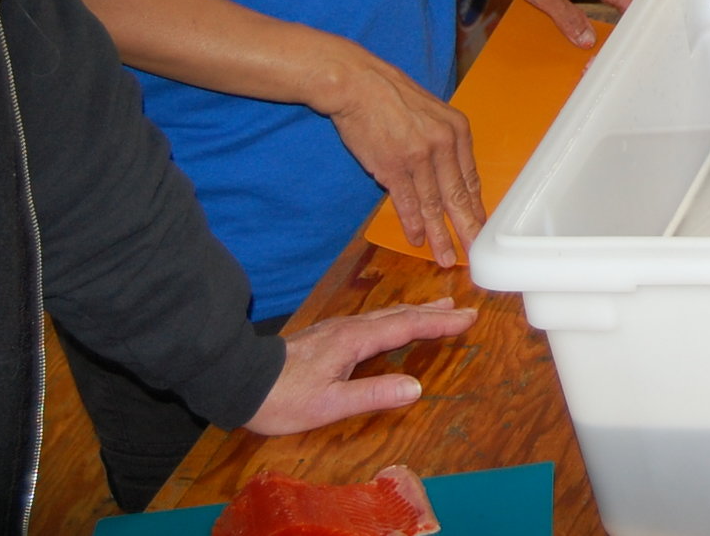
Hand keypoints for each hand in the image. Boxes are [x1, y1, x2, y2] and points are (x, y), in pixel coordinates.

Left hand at [243, 298, 478, 434]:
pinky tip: (392, 321)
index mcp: (355, 341)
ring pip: (385, 314)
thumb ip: (373, 394)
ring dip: (415, 311)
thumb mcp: (329, 405)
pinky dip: (395, 317)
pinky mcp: (327, 335)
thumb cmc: (284, 399)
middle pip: (400, 314)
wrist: (241, 381)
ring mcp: (337, 329)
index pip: (407, 327)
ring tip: (437, 306)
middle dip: (433, 311)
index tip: (468, 317)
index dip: (439, 323)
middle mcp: (350, 328)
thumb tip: (416, 387)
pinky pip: (373, 319)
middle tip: (463, 307)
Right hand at [318, 50, 483, 267]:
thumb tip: (451, 175)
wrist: (358, 84)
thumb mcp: (432, 112)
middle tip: (473, 251)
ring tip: (446, 258)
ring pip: (434, 205)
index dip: (475, 206)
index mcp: (457, 130)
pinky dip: (413, 223)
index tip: (479, 226)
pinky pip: (407, 202)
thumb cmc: (392, 97)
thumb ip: (444, 142)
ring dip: (439, 235)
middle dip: (467, 228)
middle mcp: (443, 144)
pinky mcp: (393, 167)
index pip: (470, 178)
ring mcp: (418, 157)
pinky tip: (417, 239)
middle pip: (459, 196)